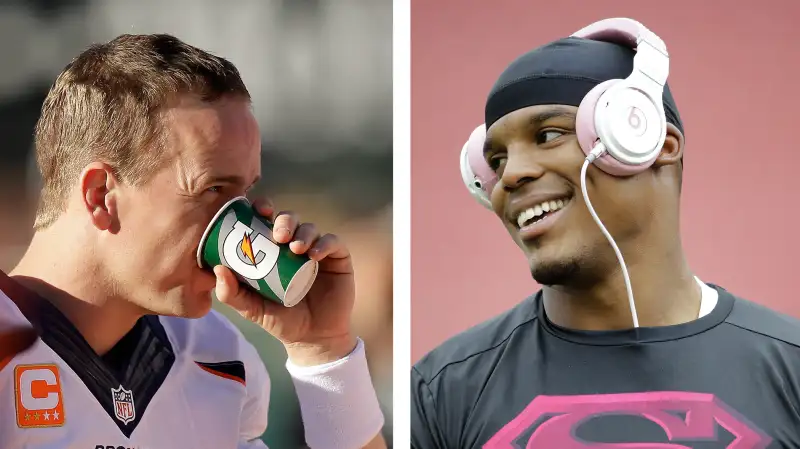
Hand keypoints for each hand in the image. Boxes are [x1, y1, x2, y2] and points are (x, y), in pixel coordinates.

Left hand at [214, 199, 356, 365]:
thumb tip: (217, 269)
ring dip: (303, 233)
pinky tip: (314, 255)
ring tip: (296, 249)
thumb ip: (231, 293)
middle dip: (284, 221)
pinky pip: (333, 242)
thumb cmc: (280, 319)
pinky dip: (324, 243)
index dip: (262, 208)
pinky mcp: (338, 258)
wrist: (312, 338)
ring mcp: (317, 250)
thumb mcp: (251, 308)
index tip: (258, 211)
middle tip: (278, 236)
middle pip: (290, 219)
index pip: (267, 220)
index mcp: (272, 249)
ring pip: (310, 228)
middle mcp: (294, 244)